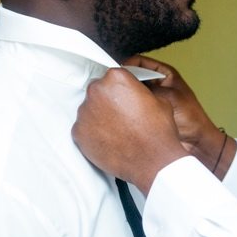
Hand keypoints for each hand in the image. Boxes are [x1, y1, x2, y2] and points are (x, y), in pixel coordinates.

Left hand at [72, 68, 188, 193]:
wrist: (153, 160)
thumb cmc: (157, 132)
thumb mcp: (158, 99)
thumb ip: (139, 91)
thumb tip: (134, 94)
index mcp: (116, 78)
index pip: (113, 76)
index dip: (121, 88)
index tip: (124, 96)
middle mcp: (97, 91)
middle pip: (98, 90)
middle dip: (108, 100)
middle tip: (121, 114)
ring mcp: (85, 113)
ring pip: (89, 110)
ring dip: (99, 116)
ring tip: (116, 130)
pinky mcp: (78, 133)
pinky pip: (83, 128)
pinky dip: (92, 133)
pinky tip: (108, 140)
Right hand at [125, 55, 229, 167]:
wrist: (197, 142)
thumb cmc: (192, 119)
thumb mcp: (170, 98)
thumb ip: (150, 89)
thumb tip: (129, 85)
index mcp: (164, 73)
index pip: (139, 62)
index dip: (127, 66)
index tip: (116, 74)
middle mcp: (156, 84)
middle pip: (133, 77)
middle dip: (124, 82)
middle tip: (114, 88)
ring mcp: (151, 98)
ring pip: (132, 93)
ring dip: (126, 97)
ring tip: (118, 101)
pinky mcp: (147, 112)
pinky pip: (133, 107)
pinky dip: (127, 109)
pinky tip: (123, 113)